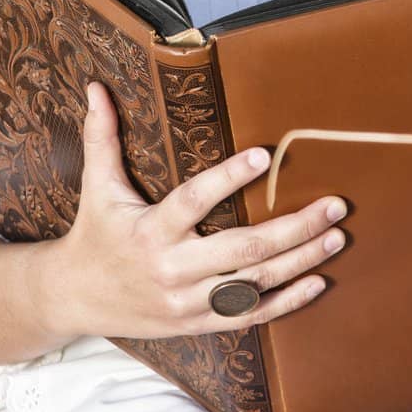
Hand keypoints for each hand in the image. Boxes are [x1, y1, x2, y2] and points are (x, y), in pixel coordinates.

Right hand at [48, 80, 347, 340]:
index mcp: (150, 231)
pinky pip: (250, 317)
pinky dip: (287, 302)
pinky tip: (318, 281)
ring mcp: (188, 302)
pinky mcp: (197, 323)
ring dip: (301, 260)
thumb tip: (96, 87)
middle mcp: (172, 269)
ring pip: (254, 283)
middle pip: (242, 249)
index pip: (193, 201)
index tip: (263, 155)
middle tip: (334, 205)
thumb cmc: (94, 233)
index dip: (227, 179)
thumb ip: (102, 136)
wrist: (75, 298)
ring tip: (337, 235)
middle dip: (295, 227)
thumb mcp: (97, 185)